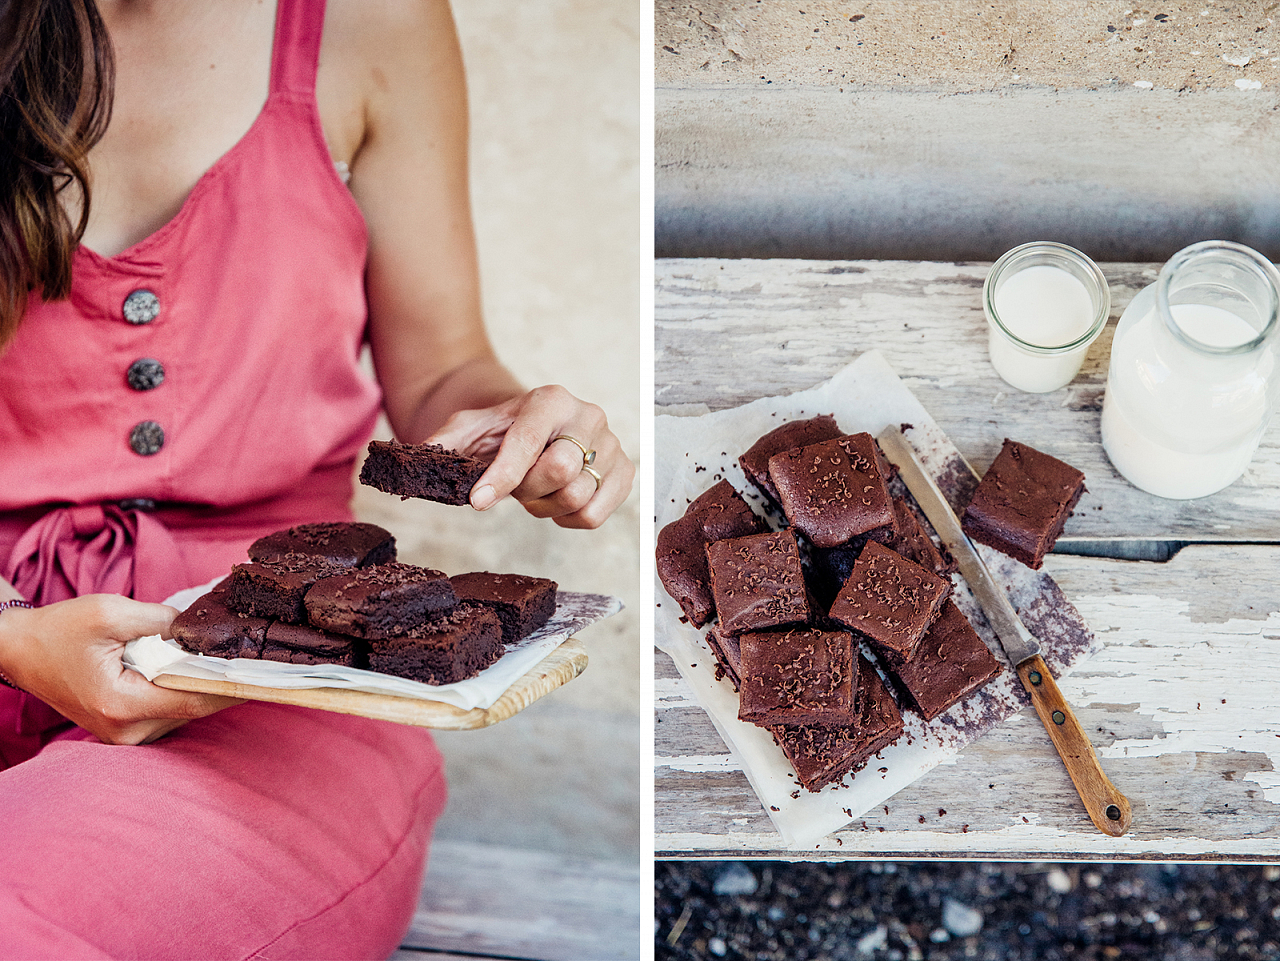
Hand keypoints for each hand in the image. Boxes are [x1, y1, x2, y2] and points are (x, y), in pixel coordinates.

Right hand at [0, 595, 243, 744]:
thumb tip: (202, 628)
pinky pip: (171, 711)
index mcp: (121, 705)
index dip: (233, 685)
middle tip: (259, 656)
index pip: (194, 699)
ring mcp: (126, 735)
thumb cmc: (59, 631)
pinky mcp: (127, 730)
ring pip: (186, 711)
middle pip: (194, 707)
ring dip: (207, 686)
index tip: (266, 671)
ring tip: (235, 658)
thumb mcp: (110, 612)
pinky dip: (187, 690)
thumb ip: (161, 620)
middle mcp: (126, 730)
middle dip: (225, 682)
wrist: (21, 650)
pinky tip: (202, 669)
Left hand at [428, 385, 634, 528]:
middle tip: (516, 488)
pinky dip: (568, 519)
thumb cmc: (502, 431)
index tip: (477, 501)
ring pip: (577, 497)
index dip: (502, 476)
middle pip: (560, 470)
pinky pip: (594, 516)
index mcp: (551, 399)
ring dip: (545, 507)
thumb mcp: (468, 429)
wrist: (537, 430)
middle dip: (528, 490)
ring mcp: (612, 445)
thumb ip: (443, 443)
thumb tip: (414, 461)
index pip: (528, 441)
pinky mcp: (624, 473)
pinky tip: (557, 501)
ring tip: (536, 491)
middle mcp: (589, 415)